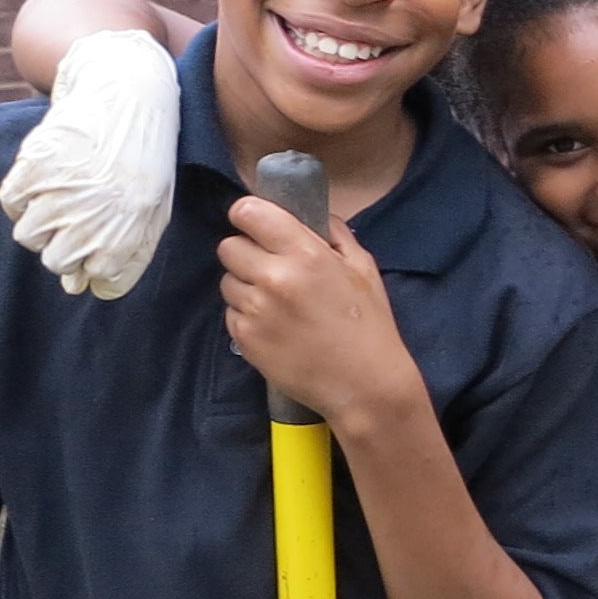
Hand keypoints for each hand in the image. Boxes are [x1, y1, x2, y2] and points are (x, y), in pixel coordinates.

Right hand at [0, 31, 179, 295]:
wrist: (127, 92)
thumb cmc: (143, 158)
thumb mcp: (153, 208)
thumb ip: (127, 253)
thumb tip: (89, 290)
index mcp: (131, 227)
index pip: (98, 277)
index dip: (92, 267)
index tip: (94, 248)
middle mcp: (95, 213)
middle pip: (57, 262)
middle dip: (62, 250)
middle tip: (74, 221)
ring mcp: (62, 189)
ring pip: (28, 237)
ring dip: (39, 224)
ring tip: (61, 198)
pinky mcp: (35, 163)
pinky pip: (10, 202)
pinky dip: (20, 198)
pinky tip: (43, 181)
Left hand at [219, 194, 420, 428]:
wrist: (364, 385)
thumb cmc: (370, 326)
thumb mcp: (364, 270)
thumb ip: (335, 235)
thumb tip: (309, 215)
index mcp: (305, 254)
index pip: (248, 213)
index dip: (249, 215)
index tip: (258, 225)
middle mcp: (273, 277)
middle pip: (229, 246)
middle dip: (247, 253)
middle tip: (271, 269)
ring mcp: (254, 309)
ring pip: (227, 281)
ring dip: (246, 286)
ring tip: (276, 304)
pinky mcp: (244, 337)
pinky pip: (231, 312)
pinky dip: (247, 316)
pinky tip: (275, 328)